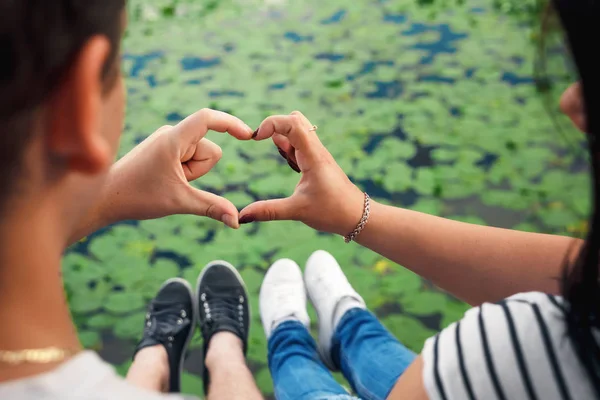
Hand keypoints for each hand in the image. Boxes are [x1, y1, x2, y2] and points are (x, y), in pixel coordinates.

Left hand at [101, 109, 252, 228]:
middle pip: (209, 149)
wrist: (103, 198)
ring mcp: (166, 140)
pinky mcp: (163, 148)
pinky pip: (187, 158)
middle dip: (200, 170)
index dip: (231, 124)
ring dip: (191, 172)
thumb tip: (237, 221)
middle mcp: (170, 133)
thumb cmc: (137, 196)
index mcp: (173, 138)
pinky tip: (164, 180)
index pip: (208, 118)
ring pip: (199, 155)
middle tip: (175, 182)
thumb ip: (212, 207)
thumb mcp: (179, 202)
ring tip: (167, 182)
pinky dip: (184, 171)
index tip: (249, 135)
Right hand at [239, 111, 364, 235]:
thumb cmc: (333, 211)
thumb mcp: (298, 211)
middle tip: (260, 140)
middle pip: (295, 119)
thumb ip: (268, 211)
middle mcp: (315, 150)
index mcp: (313, 156)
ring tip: (268, 148)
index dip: (271, 123)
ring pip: (298, 130)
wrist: (358, 216)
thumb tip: (241, 216)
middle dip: (275, 124)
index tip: (256, 138)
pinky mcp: (317, 162)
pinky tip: (283, 157)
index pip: (292, 123)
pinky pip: (300, 144)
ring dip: (281, 134)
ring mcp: (317, 155)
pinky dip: (288, 144)